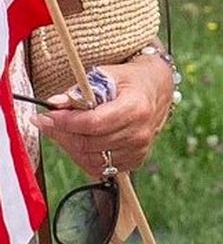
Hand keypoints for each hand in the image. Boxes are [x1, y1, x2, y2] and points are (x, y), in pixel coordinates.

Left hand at [36, 54, 173, 177]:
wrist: (155, 92)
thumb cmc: (128, 81)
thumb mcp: (105, 75)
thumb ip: (79, 90)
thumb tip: (54, 103)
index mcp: (135, 108)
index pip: (94, 123)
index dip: (66, 122)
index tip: (47, 115)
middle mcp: (140, 133)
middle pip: (90, 144)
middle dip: (62, 134)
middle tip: (46, 122)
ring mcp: (139, 150)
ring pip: (92, 159)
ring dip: (70, 146)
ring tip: (61, 131)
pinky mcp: (135, 161)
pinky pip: (101, 168)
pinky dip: (84, 156)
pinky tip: (78, 140)